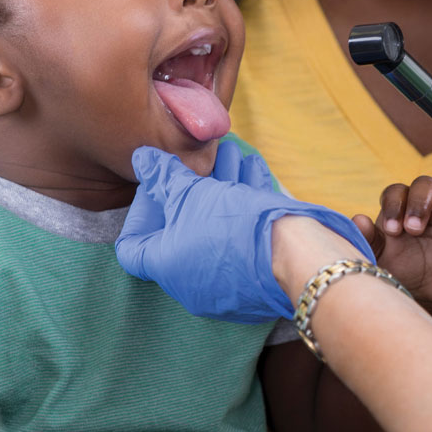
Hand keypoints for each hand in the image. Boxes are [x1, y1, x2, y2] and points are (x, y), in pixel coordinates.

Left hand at [115, 146, 374, 321]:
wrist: (299, 256)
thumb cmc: (235, 227)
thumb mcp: (193, 193)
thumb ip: (165, 177)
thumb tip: (142, 160)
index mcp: (167, 267)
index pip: (133, 245)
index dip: (142, 210)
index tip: (159, 184)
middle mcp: (193, 280)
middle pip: (182, 228)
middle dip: (192, 186)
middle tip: (201, 157)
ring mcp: (228, 278)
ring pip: (216, 225)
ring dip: (222, 185)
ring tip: (231, 151)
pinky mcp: (257, 270)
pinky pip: (242, 232)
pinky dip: (244, 199)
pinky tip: (253, 168)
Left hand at [352, 176, 431, 306]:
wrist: (425, 298)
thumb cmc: (399, 273)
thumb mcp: (380, 260)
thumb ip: (368, 241)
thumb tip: (358, 219)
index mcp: (401, 209)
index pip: (397, 192)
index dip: (394, 205)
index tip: (391, 230)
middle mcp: (428, 207)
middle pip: (427, 185)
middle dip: (420, 202)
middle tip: (414, 230)